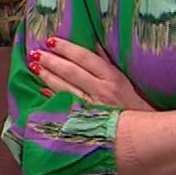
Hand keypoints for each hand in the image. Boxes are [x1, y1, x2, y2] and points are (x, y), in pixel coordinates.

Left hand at [29, 37, 153, 110]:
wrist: (141, 134)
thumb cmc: (134, 105)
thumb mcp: (124, 80)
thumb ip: (106, 62)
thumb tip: (93, 42)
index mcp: (112, 78)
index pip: (85, 58)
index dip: (67, 48)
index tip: (51, 40)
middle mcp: (101, 91)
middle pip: (71, 72)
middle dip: (51, 61)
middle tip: (35, 52)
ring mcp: (92, 107)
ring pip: (64, 88)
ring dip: (47, 76)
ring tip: (34, 66)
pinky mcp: (84, 121)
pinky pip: (65, 105)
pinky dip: (52, 96)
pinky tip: (42, 88)